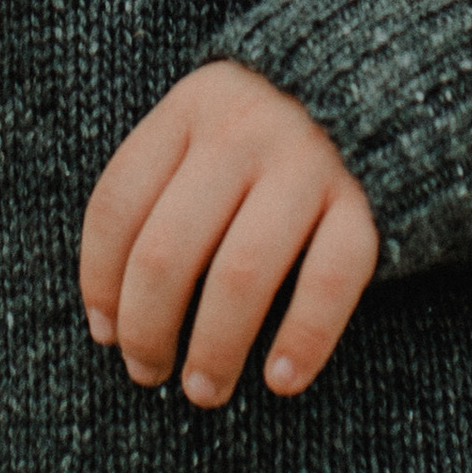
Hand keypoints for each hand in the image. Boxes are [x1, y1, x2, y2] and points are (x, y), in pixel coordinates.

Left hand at [80, 59, 378, 406]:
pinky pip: (329, 282)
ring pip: (240, 274)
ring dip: (214, 348)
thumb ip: (157, 197)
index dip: (100, 281)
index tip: (106, 334)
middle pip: (167, 250)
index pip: (117, 204)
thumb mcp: (201, 130)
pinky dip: (303, 339)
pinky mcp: (365, 199)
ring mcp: (308, 160)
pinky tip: (281, 380)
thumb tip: (109, 322)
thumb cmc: (261, 133)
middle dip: (148, 329)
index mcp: (191, 105)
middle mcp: (243, 128)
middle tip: (148, 373)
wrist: (371, 83)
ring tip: (204, 389)